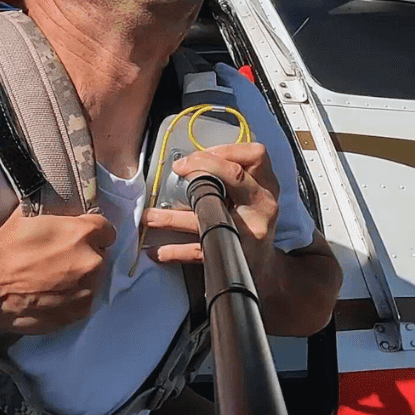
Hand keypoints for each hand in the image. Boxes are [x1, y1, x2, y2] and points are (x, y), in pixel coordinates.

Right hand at [0, 210, 115, 333]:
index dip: (92, 231)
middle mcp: (92, 261)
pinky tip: (51, 295)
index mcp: (82, 233)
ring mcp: (88, 289)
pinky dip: (72, 298)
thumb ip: (53, 214)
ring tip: (52, 280)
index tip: (78, 237)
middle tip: (59, 259)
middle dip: (84, 255)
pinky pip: (83, 300)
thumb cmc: (6, 252)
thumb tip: (61, 206)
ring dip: (79, 278)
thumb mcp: (26, 218)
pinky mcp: (79, 312)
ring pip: (92, 279)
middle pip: (100, 255)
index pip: (106, 228)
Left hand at [143, 142, 279, 269]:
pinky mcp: (233, 254)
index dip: (223, 150)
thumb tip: (188, 162)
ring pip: (208, 216)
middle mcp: (261, 205)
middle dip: (202, 169)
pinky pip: (199, 250)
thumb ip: (229, 175)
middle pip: (235, 176)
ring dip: (172, 217)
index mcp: (265, 185)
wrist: (263, 264)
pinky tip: (156, 250)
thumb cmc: (250, 220)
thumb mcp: (251, 193)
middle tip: (177, 170)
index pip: (254, 155)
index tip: (197, 156)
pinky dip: (174, 251)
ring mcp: (249, 231)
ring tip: (149, 216)